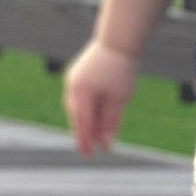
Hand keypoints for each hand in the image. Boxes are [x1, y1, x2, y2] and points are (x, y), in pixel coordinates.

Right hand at [62, 40, 138, 155]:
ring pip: (76, 107)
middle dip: (84, 133)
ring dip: (85, 121)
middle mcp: (73, 86)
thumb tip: (106, 144)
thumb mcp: (120, 99)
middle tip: (90, 150)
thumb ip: (111, 122)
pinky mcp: (77, 75)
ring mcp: (73, 79)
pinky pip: (79, 97)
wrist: (118, 40)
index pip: (82, 123)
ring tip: (93, 136)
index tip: (88, 155)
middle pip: (77, 116)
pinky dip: (86, 108)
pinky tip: (94, 117)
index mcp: (82, 92)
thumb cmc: (122, 70)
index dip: (85, 140)